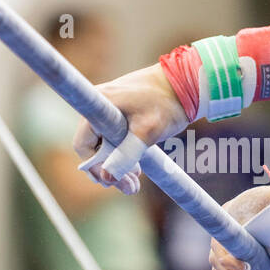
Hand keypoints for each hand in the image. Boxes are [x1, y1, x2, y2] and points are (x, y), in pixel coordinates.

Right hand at [73, 63, 189, 189]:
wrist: (186, 81)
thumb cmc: (167, 103)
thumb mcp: (147, 132)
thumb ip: (126, 155)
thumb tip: (106, 178)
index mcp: (99, 106)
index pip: (82, 145)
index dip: (93, 167)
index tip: (111, 182)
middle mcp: (98, 105)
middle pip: (93, 147)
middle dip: (109, 170)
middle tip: (131, 187)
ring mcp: (108, 107)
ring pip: (104, 144)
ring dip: (117, 164)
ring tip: (136, 181)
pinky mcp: (119, 111)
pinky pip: (113, 137)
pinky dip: (123, 153)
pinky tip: (137, 168)